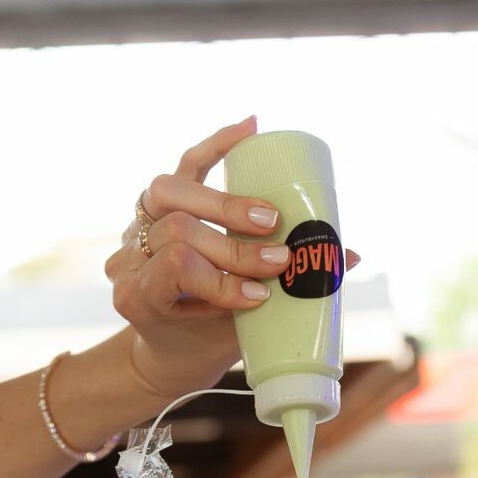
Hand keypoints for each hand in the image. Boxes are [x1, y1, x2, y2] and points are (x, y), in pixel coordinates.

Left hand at [106, 117, 359, 408]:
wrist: (167, 348)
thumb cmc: (202, 345)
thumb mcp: (233, 337)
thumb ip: (281, 302)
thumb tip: (347, 257)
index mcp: (138, 297)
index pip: (175, 267)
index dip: (219, 277)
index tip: (261, 295)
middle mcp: (130, 256)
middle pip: (177, 227)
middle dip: (232, 243)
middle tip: (278, 255)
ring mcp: (138, 226)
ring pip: (172, 192)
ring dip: (227, 202)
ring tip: (269, 215)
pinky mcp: (157, 203)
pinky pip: (185, 164)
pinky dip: (216, 145)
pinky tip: (250, 128)